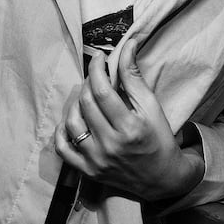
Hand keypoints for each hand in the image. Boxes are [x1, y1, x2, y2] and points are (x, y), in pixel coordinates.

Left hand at [54, 40, 204, 200]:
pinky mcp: (88, 172)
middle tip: (95, 76)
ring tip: (86, 96)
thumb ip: (134, 76)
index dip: (96, 69)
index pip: (102, 91)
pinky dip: (61, 131)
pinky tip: (72, 120)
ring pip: (71, 123)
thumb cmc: (159, 138)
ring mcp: (96, 161)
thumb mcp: (152, 106)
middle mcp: (110, 146)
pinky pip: (63, 149)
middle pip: (86, 104)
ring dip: (75, 103)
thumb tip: (126, 45)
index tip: (98, 57)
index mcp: (129, 128)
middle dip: (87, 82)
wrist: (162, 178)